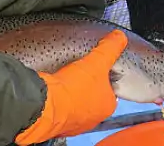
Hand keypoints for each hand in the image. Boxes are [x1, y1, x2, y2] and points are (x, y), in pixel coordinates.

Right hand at [14, 30, 128, 144]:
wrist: (44, 106)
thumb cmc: (74, 88)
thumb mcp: (97, 61)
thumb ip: (110, 48)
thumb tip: (120, 37)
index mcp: (107, 107)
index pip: (110, 89)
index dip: (103, 76)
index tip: (94, 67)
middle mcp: (92, 120)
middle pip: (92, 98)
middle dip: (85, 86)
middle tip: (78, 73)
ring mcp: (72, 125)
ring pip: (74, 106)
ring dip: (69, 95)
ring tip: (64, 80)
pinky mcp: (54, 126)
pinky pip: (58, 111)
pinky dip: (56, 101)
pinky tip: (52, 91)